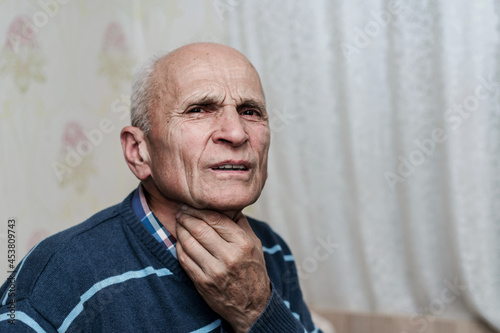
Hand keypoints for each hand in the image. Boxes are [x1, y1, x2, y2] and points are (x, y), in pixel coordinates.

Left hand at [175, 205, 270, 332]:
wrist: (252, 306)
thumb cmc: (253, 270)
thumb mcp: (254, 244)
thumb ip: (240, 223)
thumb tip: (225, 204)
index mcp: (242, 244)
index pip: (215, 219)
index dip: (199, 210)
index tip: (191, 205)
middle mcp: (229, 256)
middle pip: (199, 229)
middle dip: (186, 217)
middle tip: (180, 211)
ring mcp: (214, 271)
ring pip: (189, 242)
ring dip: (180, 230)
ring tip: (179, 223)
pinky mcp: (202, 282)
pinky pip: (184, 259)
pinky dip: (179, 246)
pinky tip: (179, 240)